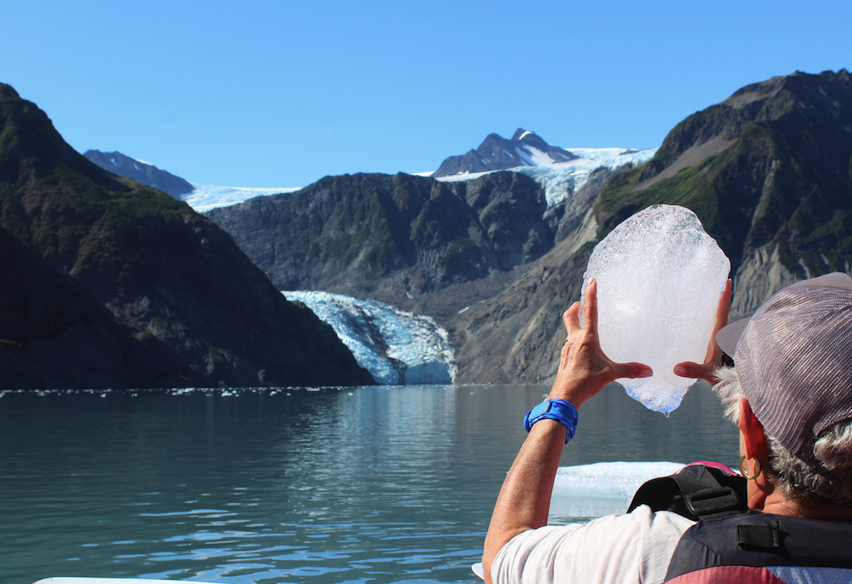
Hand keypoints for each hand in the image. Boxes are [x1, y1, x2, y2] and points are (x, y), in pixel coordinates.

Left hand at [549, 278, 651, 407]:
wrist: (564, 396)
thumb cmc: (586, 382)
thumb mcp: (610, 374)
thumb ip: (630, 370)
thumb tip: (649, 371)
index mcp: (587, 339)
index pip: (589, 311)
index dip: (591, 294)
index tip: (592, 281)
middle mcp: (574, 340)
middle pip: (570, 316)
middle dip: (575, 307)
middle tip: (580, 302)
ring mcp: (567, 349)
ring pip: (568, 330)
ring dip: (574, 322)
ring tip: (581, 323)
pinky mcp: (564, 359)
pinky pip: (569, 343)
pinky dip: (574, 339)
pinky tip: (580, 347)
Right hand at [673, 279, 731, 383]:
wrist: (731, 388)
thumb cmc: (721, 379)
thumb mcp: (707, 373)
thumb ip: (693, 370)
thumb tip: (676, 367)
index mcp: (718, 336)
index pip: (722, 313)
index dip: (725, 297)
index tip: (728, 281)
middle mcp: (717, 335)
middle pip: (719, 311)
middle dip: (718, 296)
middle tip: (713, 280)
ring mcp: (714, 341)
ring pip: (714, 319)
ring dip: (711, 307)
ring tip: (702, 294)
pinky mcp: (710, 347)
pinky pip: (707, 327)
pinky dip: (703, 319)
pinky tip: (692, 319)